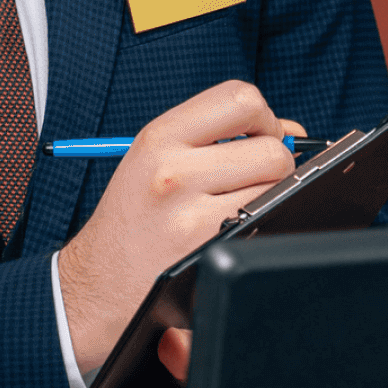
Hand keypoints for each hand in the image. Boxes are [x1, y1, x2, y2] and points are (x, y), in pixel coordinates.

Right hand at [49, 81, 301, 373]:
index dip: (264, 118)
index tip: (258, 139)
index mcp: (158, 137)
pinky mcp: (210, 251)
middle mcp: (171, 170)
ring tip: (243, 209)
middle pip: (272, 147)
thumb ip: (217, 138)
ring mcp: (191, 214)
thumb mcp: (155, 162)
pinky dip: (266, 226)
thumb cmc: (132, 224)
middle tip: (257, 181)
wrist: (96, 289)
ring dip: (274, 197)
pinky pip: (268, 223)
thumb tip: (291, 131)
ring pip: (278, 187)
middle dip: (277, 163)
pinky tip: (241, 233)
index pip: (240, 98)